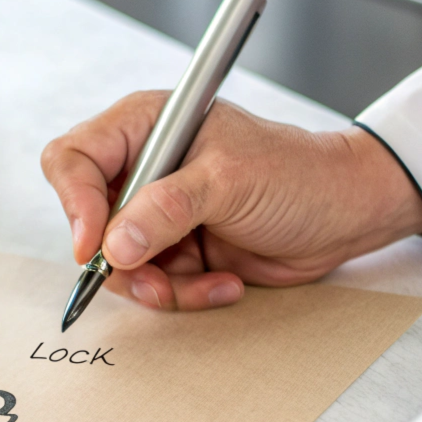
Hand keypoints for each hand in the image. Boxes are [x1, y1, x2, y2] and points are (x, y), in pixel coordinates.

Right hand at [41, 94, 421, 310]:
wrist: (345, 214)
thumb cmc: (297, 174)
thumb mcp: (229, 181)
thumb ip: (167, 209)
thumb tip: (114, 245)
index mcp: (146, 127)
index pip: (76, 159)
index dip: (76, 203)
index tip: (95, 247)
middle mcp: (144, 169)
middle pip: (89, 220)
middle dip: (119, 259)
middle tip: (152, 279)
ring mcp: (158, 214)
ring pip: (119, 263)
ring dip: (156, 285)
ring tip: (201, 282)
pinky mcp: (176, 250)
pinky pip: (154, 284)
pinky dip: (185, 294)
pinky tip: (224, 283)